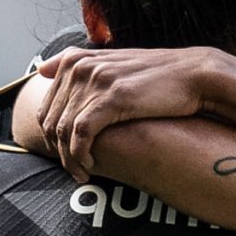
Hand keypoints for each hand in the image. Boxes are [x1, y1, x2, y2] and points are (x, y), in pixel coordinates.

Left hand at [35, 46, 217, 179]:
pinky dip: (80, 155)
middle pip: (51, 120)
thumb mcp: (114, 64)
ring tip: (82, 175)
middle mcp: (81, 67)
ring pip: (63, 129)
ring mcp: (96, 80)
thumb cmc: (156, 76)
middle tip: (74, 171)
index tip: (64, 155)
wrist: (194, 76)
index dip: (50, 137)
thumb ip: (78, 66)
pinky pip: (81, 132)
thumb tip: (42, 69)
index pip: (46, 106)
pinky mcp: (112, 96)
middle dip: (57, 152)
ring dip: (69, 159)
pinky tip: (89, 168)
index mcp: (76, 60)